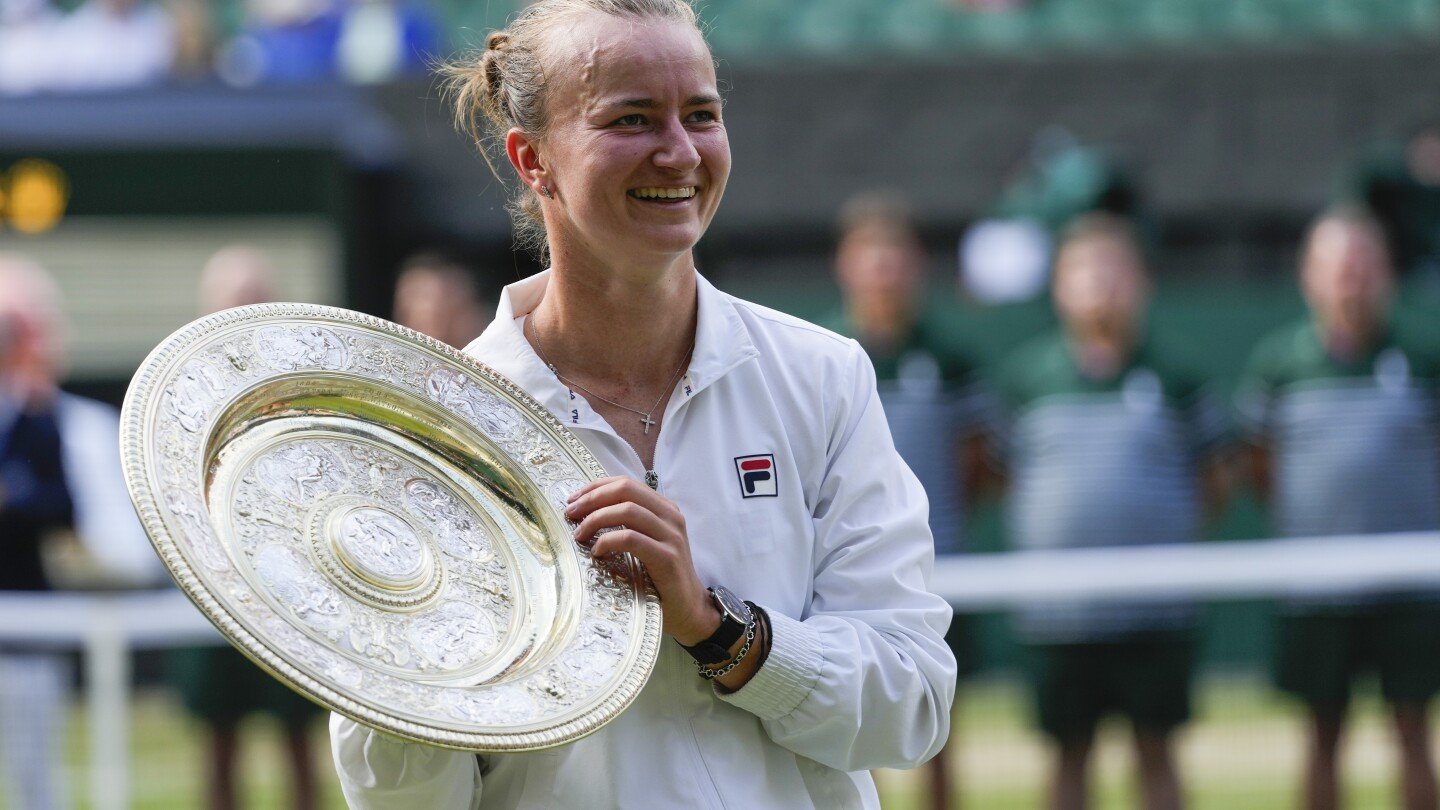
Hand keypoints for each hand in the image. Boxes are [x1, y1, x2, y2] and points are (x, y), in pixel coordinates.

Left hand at [565, 476, 720, 645]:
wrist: (689, 608)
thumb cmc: (660, 577)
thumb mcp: (647, 542)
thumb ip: (628, 525)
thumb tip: (587, 512)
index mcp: (664, 508)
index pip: (626, 483)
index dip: (596, 487)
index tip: (573, 499)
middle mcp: (671, 516)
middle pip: (626, 491)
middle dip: (592, 498)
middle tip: (571, 513)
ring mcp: (671, 536)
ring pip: (627, 511)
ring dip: (595, 519)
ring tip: (579, 535)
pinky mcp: (667, 557)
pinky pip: (631, 539)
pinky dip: (608, 541)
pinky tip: (597, 552)